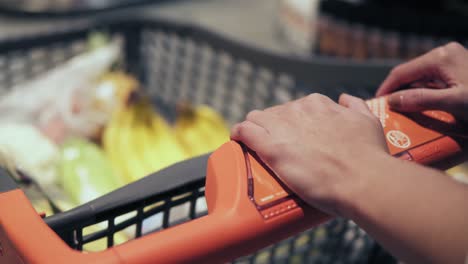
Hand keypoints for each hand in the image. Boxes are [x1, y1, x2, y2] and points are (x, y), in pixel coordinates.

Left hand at [231, 93, 388, 215]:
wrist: (361, 179)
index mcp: (317, 104)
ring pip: (255, 119)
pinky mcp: (271, 148)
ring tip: (253, 143)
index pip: (294, 108)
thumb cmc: (367, 155)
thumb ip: (354, 105)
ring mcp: (282, 128)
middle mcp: (297, 110)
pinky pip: (244, 131)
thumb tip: (343, 98)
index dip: (290, 122)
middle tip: (277, 145)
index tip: (291, 134)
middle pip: (274, 114)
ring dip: (253, 128)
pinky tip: (236, 139)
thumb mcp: (368, 120)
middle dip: (272, 127)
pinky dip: (238, 134)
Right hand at [376, 42, 467, 121]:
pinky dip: (426, 94)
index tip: (376, 104)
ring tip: (403, 111)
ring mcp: (453, 61)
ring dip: (412, 95)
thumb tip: (392, 101)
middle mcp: (445, 54)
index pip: (401, 72)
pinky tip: (423, 107)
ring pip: (422, 78)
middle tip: (389, 111)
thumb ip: (422, 99)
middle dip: (398, 92)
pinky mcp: (459, 70)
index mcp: (441, 57)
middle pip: (411, 74)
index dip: (386, 88)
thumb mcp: (454, 102)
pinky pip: (434, 82)